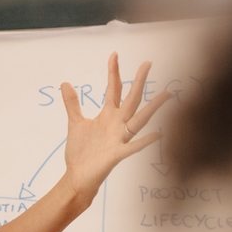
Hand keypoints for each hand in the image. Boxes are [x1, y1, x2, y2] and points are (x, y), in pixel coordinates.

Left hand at [60, 53, 167, 204]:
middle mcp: (117, 124)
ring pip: (139, 119)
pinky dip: (145, 141)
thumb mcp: (75, 123)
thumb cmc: (80, 152)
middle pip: (131, 98)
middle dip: (138, 81)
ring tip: (167, 94)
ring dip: (153, 107)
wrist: (77, 177)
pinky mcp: (117, 154)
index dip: (114, 72)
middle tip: (148, 63)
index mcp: (108, 116)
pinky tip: (158, 134)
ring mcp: (119, 138)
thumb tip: (65, 83)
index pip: (114, 89)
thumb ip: (72, 104)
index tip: (114, 54)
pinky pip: (133, 146)